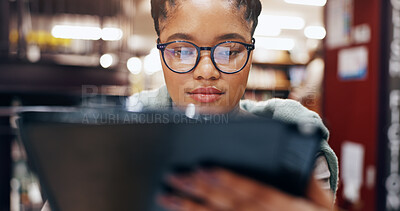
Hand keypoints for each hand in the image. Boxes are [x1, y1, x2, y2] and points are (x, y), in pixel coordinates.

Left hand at [159, 168, 334, 210]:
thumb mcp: (321, 204)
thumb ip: (310, 184)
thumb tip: (302, 160)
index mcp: (283, 207)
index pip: (251, 191)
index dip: (227, 180)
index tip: (204, 168)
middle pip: (227, 204)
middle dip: (199, 190)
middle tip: (175, 177)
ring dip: (191, 209)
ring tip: (168, 198)